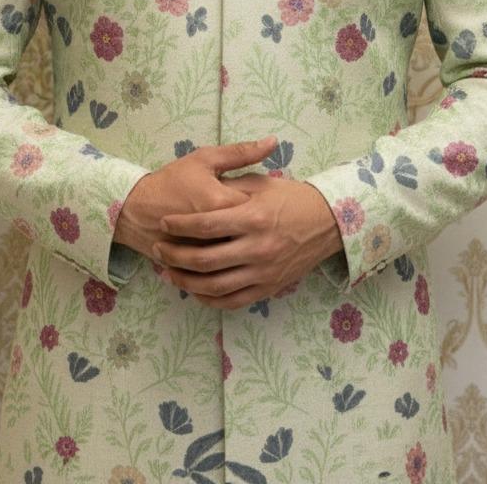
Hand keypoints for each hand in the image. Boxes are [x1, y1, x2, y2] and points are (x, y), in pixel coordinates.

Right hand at [112, 136, 278, 262]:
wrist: (136, 208)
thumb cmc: (173, 180)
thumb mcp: (205, 159)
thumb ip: (241, 152)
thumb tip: (273, 141)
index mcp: (223, 203)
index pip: (260, 209)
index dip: (265, 206)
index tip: (264, 202)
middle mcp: (217, 233)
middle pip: (252, 237)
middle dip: (256, 232)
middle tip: (254, 224)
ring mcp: (206, 253)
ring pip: (238, 259)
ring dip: (244, 250)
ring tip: (243, 239)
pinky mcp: (196, 268)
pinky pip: (220, 273)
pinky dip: (228, 266)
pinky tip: (231, 256)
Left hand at [151, 173, 343, 309]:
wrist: (327, 222)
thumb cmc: (291, 198)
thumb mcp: (260, 184)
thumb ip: (229, 187)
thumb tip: (198, 191)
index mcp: (253, 217)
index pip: (206, 225)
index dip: (180, 225)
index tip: (163, 223)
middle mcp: (258, 247)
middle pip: (205, 259)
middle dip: (175, 254)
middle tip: (159, 248)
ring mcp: (264, 271)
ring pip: (215, 285)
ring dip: (186, 280)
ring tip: (169, 272)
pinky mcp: (269, 288)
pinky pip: (233, 301)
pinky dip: (209, 299)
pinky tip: (195, 290)